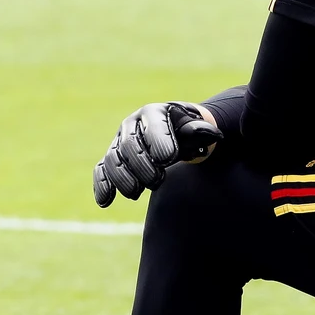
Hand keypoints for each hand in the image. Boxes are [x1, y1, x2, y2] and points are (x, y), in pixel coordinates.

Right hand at [93, 101, 223, 206]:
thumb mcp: (196, 128)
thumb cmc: (187, 132)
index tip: (169, 159)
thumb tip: (213, 134)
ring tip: (136, 193)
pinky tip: (106, 201)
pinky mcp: (113, 158)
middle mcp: (132, 125)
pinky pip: (102, 170)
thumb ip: (201, 131)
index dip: (159, 141)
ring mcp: (119, 142)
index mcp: (153, 112)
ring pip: (113, 159)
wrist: (175, 136)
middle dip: (141, 165)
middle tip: (157, 181)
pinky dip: (102, 185)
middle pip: (129, 144)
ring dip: (122, 178)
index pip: (152, 126)